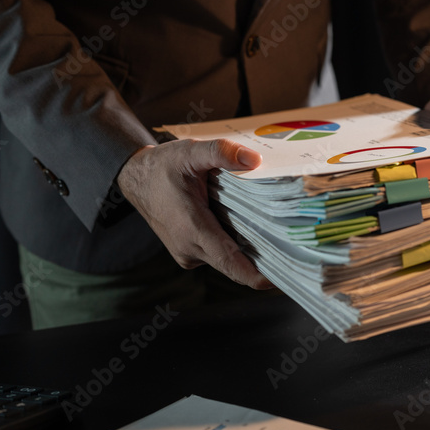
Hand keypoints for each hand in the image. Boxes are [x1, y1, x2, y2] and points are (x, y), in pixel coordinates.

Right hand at [116, 139, 273, 288]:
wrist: (136, 179)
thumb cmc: (163, 167)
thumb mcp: (191, 152)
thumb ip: (221, 152)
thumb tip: (254, 160)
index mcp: (193, 229)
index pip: (231, 262)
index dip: (256, 275)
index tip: (280, 278)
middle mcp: (190, 249)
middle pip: (235, 265)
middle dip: (262, 262)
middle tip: (292, 251)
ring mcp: (188, 255)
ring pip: (227, 261)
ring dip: (247, 251)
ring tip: (273, 233)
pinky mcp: (189, 254)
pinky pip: (218, 256)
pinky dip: (233, 246)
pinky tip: (246, 228)